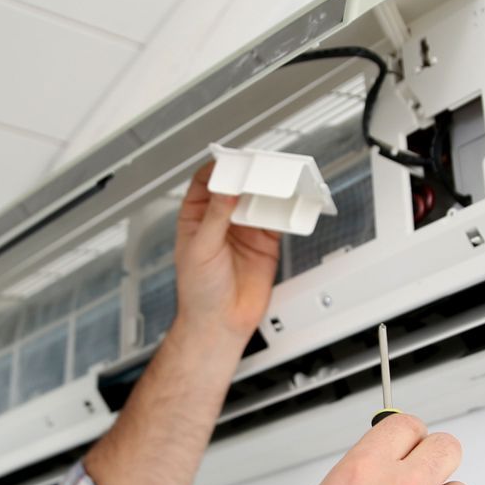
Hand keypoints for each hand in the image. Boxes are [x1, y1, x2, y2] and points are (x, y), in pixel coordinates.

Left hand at [173, 161, 281, 342]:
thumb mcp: (200, 249)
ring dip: (269, 189)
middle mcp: (221, 219)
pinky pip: (278, 219)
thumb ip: (215, 217)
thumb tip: (226, 189)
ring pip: (259, 199)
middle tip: (260, 166)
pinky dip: (286, 209)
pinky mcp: (265, 242)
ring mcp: (244, 230)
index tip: (233, 161)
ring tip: (277, 180)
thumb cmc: (198, 292)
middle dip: (249, 174)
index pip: (207, 182)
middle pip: (237, 186)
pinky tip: (289, 203)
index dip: (220, 168)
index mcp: (196, 217)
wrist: (220, 323)